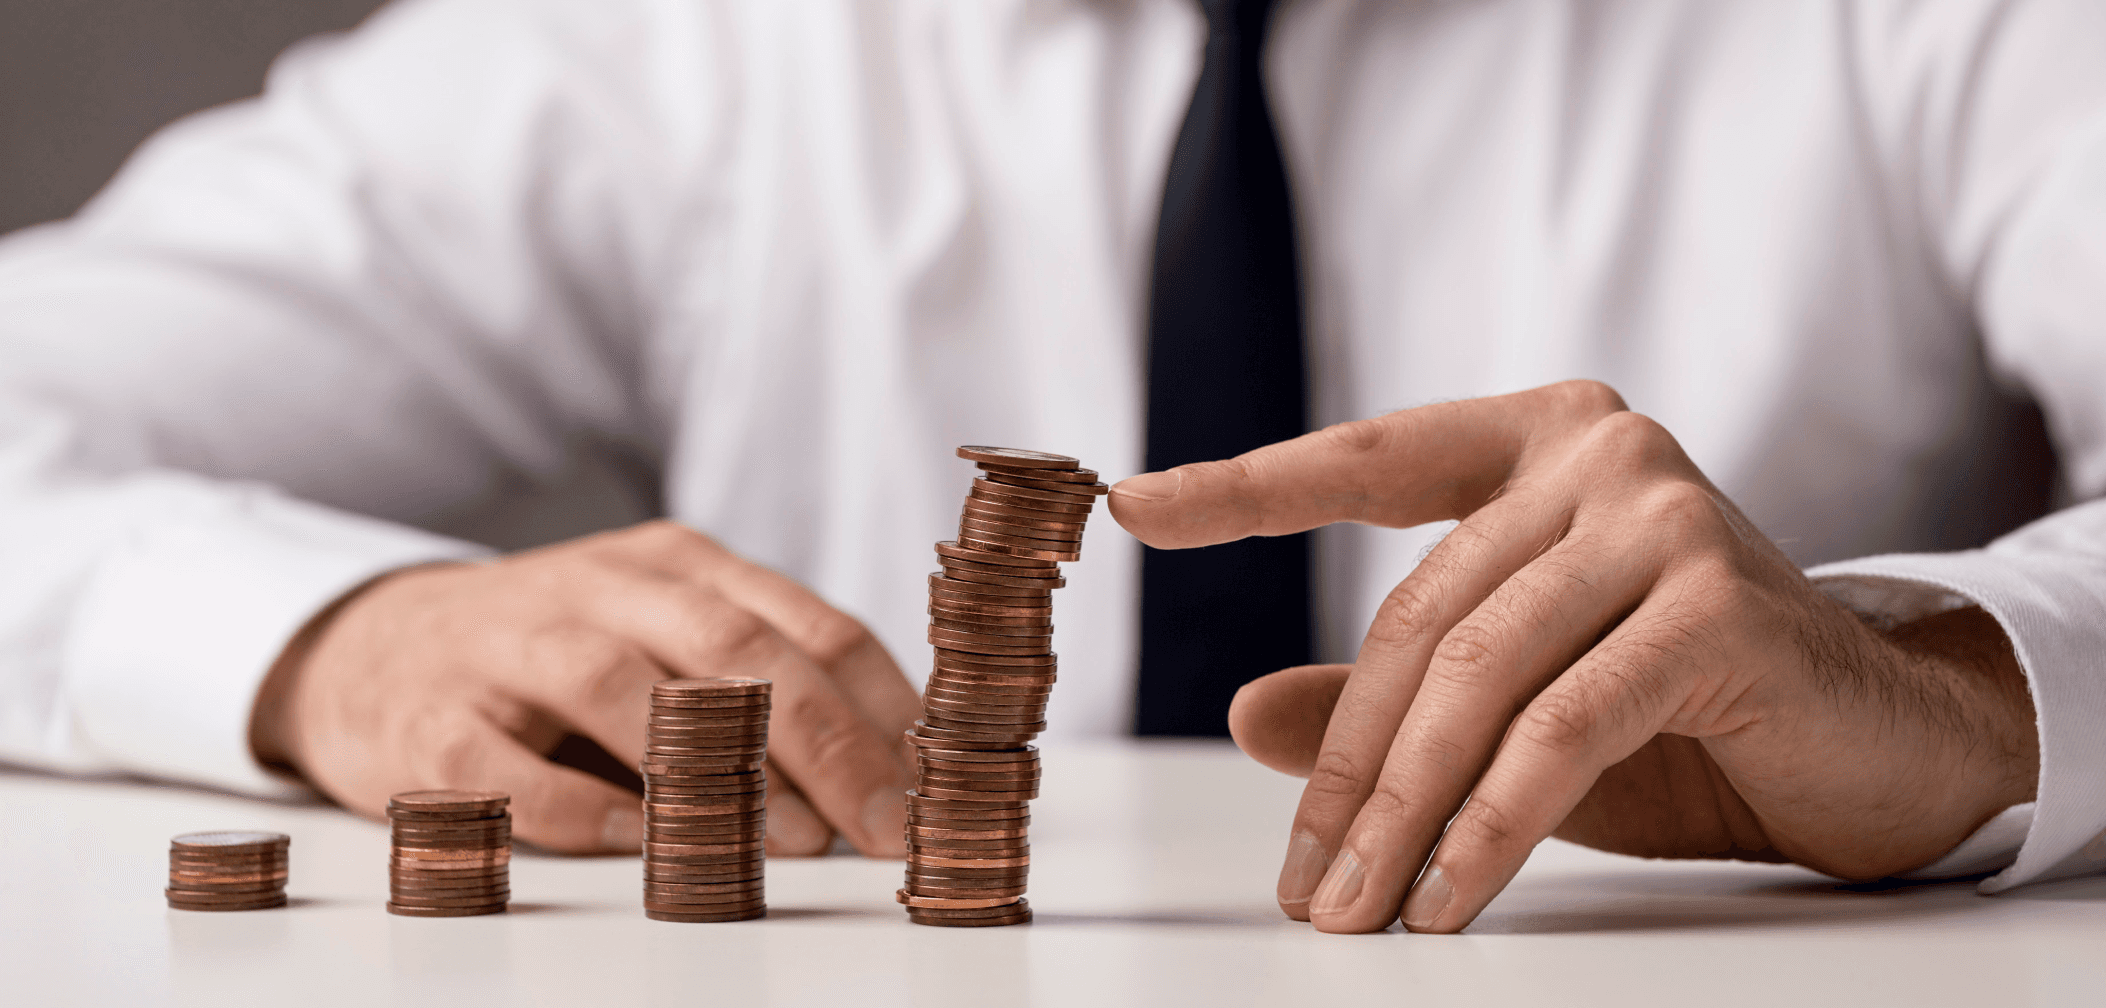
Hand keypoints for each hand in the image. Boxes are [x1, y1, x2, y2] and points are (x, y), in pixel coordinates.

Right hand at [248, 520, 919, 856]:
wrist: (368, 648)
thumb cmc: (552, 658)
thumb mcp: (666, 639)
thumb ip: (765, 688)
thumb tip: (887, 775)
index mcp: (677, 565)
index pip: (808, 625)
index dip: (884, 706)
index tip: (938, 783)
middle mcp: (599, 590)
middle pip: (733, 650)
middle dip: (828, 741)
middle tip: (888, 824)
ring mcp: (507, 647)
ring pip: (621, 687)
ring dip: (713, 768)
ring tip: (788, 837)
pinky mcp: (428, 718)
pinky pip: (507, 765)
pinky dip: (575, 806)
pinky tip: (635, 842)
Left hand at [1110, 381, 2037, 933]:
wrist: (1874, 741)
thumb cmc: (1683, 710)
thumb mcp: (1516, 700)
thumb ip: (1390, 695)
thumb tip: (1246, 715)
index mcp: (1539, 441)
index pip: (1370, 459)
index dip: (1249, 486)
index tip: (1135, 505)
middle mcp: (1600, 451)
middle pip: (1421, 617)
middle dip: (1347, 766)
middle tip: (1304, 882)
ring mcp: (1662, 514)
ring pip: (1479, 676)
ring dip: (1403, 812)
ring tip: (1357, 910)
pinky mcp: (1715, 604)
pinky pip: (1561, 728)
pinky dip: (1489, 824)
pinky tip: (1447, 896)